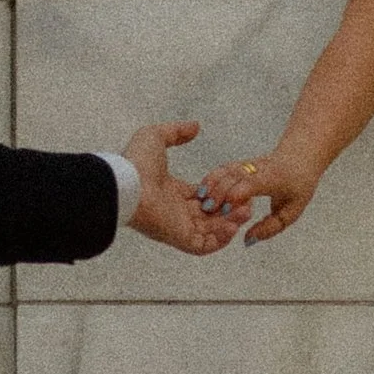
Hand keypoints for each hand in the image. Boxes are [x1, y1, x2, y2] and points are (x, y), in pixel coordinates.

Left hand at [123, 120, 242, 257]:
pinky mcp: (179, 238)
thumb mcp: (157, 137)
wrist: (126, 184)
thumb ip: (176, 132)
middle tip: (247, 202)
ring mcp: (178, 227)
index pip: (203, 198)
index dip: (221, 194)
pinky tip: (232, 226)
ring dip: (231, 224)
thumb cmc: (136, 163)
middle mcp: (177, 212)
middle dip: (231, 210)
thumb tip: (195, 126)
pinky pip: (204, 246)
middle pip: (211, 216)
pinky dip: (220, 240)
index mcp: (173, 193)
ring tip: (245, 212)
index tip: (236, 188)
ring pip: (212, 232)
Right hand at [198, 143, 319, 241]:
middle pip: (235, 175)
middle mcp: (260, 168)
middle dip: (220, 191)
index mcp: (275, 178)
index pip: (254, 182)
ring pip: (226, 170)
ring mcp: (249, 164)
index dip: (240, 192)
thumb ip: (270, 228)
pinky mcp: (241, 164)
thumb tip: (247, 241)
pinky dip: (211, 179)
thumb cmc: (298, 188)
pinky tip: (202, 192)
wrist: (299, 158)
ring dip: (212, 184)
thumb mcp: (291, 212)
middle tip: (208, 210)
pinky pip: (223, 169)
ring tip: (202, 202)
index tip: (228, 206)